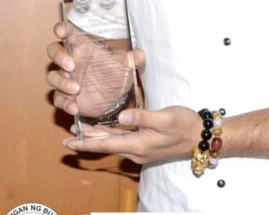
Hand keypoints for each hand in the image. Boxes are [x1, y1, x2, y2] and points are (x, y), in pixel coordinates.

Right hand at [46, 21, 144, 116]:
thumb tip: (140, 55)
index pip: (67, 32)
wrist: (114, 99)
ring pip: (52, 76)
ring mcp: (66, 79)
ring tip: (76, 89)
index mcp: (82, 47)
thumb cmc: (115, 75)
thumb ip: (132, 59)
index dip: (61, 29)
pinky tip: (74, 107)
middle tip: (71, 65)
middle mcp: (71, 61)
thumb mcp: (125, 66)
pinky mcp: (66, 96)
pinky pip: (58, 98)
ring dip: (61, 82)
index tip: (60, 31)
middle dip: (59, 56)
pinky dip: (64, 103)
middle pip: (54, 51)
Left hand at [63, 106, 201, 164]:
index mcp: (138, 144)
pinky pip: (122, 143)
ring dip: (96, 140)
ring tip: (79, 134)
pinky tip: (103, 132)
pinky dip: (109, 138)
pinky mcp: (146, 146)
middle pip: (106, 146)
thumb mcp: (164, 117)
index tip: (68, 143)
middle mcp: (137, 151)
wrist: (201, 136)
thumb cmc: (183, 124)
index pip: (106, 145)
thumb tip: (121, 117)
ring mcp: (141, 150)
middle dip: (86, 143)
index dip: (86, 144)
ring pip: (113, 145)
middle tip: (67, 139)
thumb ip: (142, 117)